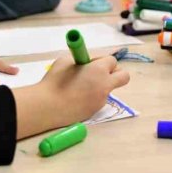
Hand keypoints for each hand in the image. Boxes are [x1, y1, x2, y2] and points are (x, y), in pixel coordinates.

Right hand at [13, 54, 129, 138]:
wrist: (47, 106)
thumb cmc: (55, 80)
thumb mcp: (66, 61)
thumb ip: (82, 60)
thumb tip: (87, 64)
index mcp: (99, 70)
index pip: (112, 61)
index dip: (102, 61)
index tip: (91, 63)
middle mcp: (105, 85)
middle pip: (124, 77)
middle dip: (116, 73)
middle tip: (101, 74)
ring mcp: (101, 100)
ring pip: (108, 89)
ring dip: (100, 86)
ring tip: (79, 88)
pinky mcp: (95, 112)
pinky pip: (98, 100)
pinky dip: (91, 97)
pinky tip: (76, 98)